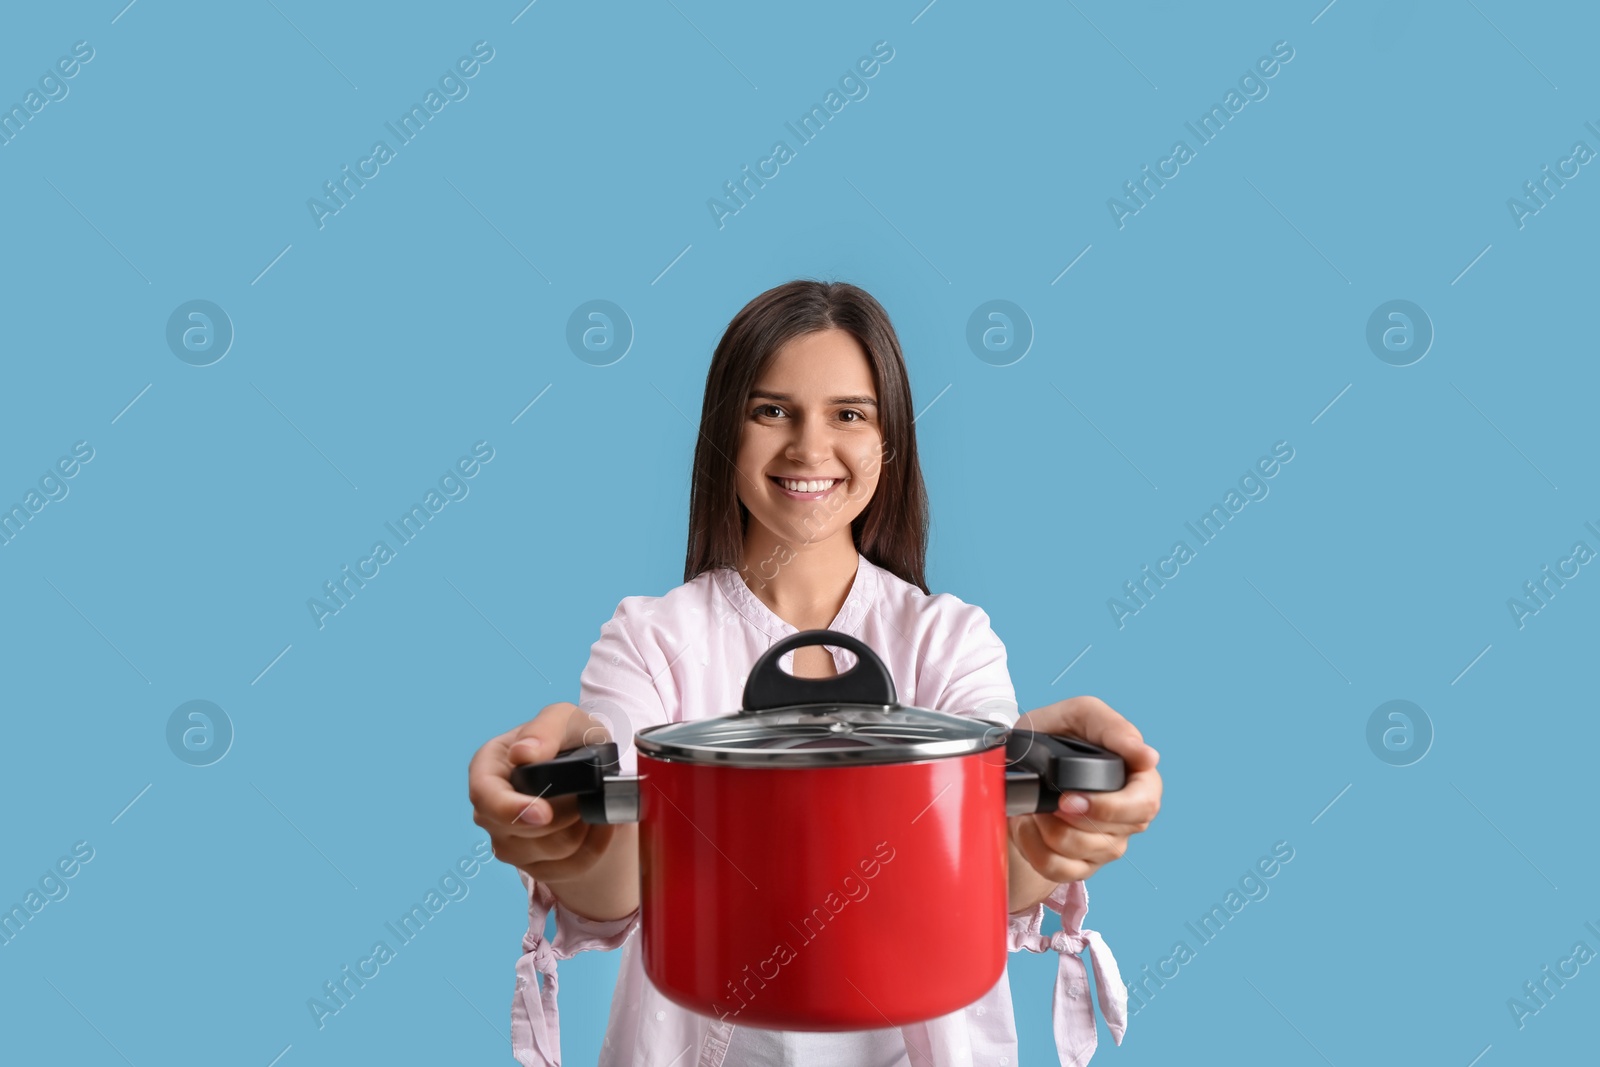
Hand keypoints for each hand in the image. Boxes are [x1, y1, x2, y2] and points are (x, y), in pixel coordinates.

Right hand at [467, 702, 622, 886]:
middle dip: (564, 816)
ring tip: (593, 805)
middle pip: (520, 833)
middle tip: (586, 793)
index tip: (544, 813)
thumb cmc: (570, 739)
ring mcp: (508, 841)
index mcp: (487, 769)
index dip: (511, 810)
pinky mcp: (534, 864)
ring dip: (582, 829)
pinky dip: (594, 847)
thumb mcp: (564, 719)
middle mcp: (489, 810)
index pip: (485, 798)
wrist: (592, 768)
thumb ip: (545, 729)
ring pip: (550, 853)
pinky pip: (569, 867)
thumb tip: (523, 754)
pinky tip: (602, 825)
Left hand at [1006, 695, 1161, 891]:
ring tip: (1034, 806)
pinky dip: (1033, 847)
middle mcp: (1126, 815)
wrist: (1016, 762)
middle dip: (1075, 822)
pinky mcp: (1079, 863)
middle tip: (1052, 803)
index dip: (1110, 807)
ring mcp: (1104, 842)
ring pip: (1083, 854)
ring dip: (1048, 829)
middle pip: (1113, 838)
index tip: (1073, 796)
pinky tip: (1027, 825)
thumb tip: (1148, 757)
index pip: (1145, 805)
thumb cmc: (1055, 734)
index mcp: (1136, 779)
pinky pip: (1059, 869)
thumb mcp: (1079, 714)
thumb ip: (1112, 727)